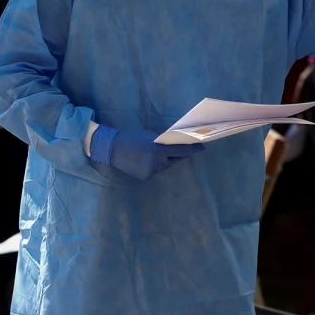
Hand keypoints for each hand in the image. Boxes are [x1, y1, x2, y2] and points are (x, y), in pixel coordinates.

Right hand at [90, 126, 204, 180]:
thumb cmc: (133, 138)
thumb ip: (164, 142)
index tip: (202, 147)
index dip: (193, 149)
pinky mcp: (145, 177)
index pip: (181, 151)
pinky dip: (156, 166)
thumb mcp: (151, 136)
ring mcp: (150, 171)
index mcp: (158, 150)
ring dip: (168, 160)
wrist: (112, 148)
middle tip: (188, 149)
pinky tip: (151, 161)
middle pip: (175, 160)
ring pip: (165, 166)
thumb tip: (177, 144)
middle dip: (181, 154)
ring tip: (166, 154)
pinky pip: (156, 171)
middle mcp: (156, 162)